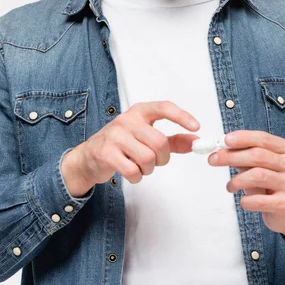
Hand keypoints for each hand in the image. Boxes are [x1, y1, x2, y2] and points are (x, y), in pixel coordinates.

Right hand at [61, 101, 199, 196]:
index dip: (182, 116)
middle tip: (156, 161)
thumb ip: (173, 140)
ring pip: (148, 158)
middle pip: (159, 142)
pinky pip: (133, 170)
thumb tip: (196, 142)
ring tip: (140, 166)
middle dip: (162, 158)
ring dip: (148, 169)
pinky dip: (136, 177)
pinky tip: (131, 172)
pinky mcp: (106, 153)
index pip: (163, 107)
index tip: (196, 127)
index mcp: (139, 112)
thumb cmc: (121, 145)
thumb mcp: (147, 138)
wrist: (88, 157)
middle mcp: (127, 120)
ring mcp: (115, 136)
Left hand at [208, 130, 284, 243]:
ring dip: (237, 180)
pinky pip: (260, 200)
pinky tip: (243, 201)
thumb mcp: (261, 166)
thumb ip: (244, 156)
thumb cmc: (271, 183)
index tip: (224, 140)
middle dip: (231, 156)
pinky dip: (246, 200)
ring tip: (230, 186)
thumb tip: (220, 149)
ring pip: (258, 175)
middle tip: (213, 160)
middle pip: (257, 155)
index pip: (262, 138)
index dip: (242, 138)